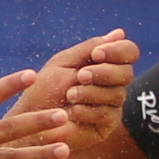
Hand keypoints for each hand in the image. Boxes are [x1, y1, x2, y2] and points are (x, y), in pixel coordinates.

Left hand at [19, 32, 139, 135]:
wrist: (30, 123)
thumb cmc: (44, 90)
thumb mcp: (64, 63)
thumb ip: (90, 48)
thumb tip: (120, 33)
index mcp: (103, 64)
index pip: (127, 52)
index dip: (118, 50)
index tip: (96, 54)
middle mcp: (112, 84)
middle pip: (126, 73)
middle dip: (104, 72)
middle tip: (81, 76)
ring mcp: (111, 105)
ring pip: (117, 94)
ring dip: (91, 92)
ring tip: (70, 95)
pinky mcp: (106, 126)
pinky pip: (107, 114)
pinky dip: (87, 110)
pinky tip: (72, 112)